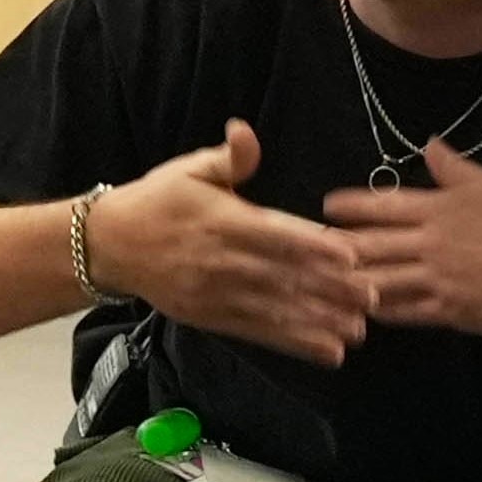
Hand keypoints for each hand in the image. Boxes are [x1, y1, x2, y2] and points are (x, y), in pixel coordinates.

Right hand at [88, 118, 374, 365]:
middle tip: (372, 299)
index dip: (313, 247)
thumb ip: (227, 157)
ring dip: (318, 323)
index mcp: (222, 220)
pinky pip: (259, 333)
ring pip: (275, 311)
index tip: (351, 257)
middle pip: (283, 277)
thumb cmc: (157, 201)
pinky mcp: (213, 318)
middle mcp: (222, 261)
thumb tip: (245, 131)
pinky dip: (294, 343)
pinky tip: (327, 351)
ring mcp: (217, 294)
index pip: (275, 235)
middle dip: (329, 290)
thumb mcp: (188, 170)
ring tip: (357, 332)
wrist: (109, 246)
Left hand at [322, 138, 481, 335]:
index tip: (326, 205)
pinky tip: (362, 314)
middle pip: (372, 244)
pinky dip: (381, 312)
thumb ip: (458, 170)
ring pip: (381, 280)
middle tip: (309, 250)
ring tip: (323, 284)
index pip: (386, 204)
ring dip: (350, 282)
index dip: (353, 205)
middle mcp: (431, 243)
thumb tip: (430, 144)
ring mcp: (438, 280)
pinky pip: (407, 313)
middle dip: (338, 247)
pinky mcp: (451, 312)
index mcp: (442, 208)